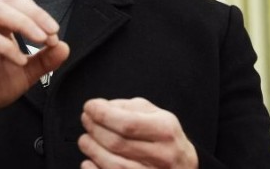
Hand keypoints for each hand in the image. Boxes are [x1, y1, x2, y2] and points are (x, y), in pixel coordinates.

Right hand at [0, 0, 69, 156]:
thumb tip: (65, 46)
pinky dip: (8, 47)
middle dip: (35, 15)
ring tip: (41, 40)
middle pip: (9, 2)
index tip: (55, 34)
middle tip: (52, 32)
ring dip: (24, 24)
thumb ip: (43, 60)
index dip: (39, 14)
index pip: (19, 3)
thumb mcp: (24, 73)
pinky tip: (20, 61)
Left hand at [78, 97, 198, 168]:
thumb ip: (128, 107)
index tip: (89, 106)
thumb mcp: (156, 115)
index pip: (127, 123)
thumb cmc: (165, 138)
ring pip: (113, 164)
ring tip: (85, 140)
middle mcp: (162, 155)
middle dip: (94, 129)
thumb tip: (101, 106)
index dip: (102, 114)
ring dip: (92, 150)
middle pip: (117, 143)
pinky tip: (89, 161)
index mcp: (165, 130)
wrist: (184, 167)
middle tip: (86, 121)